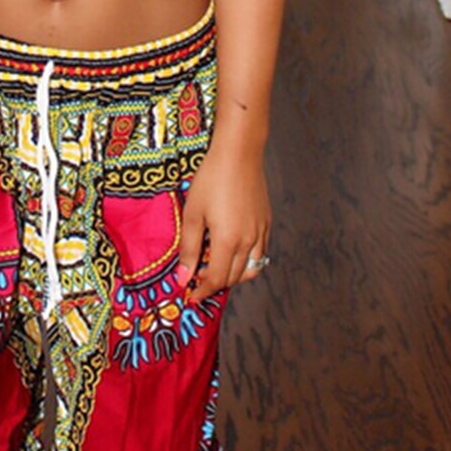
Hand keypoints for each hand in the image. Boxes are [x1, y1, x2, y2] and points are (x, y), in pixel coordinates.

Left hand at [177, 137, 270, 302]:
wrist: (239, 154)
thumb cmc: (211, 181)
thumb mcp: (192, 215)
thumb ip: (188, 249)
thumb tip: (183, 278)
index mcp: (227, 241)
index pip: (216, 279)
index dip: (202, 291)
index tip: (191, 296)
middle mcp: (249, 241)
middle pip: (233, 278)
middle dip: (215, 285)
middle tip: (197, 282)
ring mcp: (261, 233)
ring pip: (251, 269)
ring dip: (232, 276)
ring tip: (214, 269)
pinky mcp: (267, 223)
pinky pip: (260, 253)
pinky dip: (247, 262)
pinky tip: (232, 253)